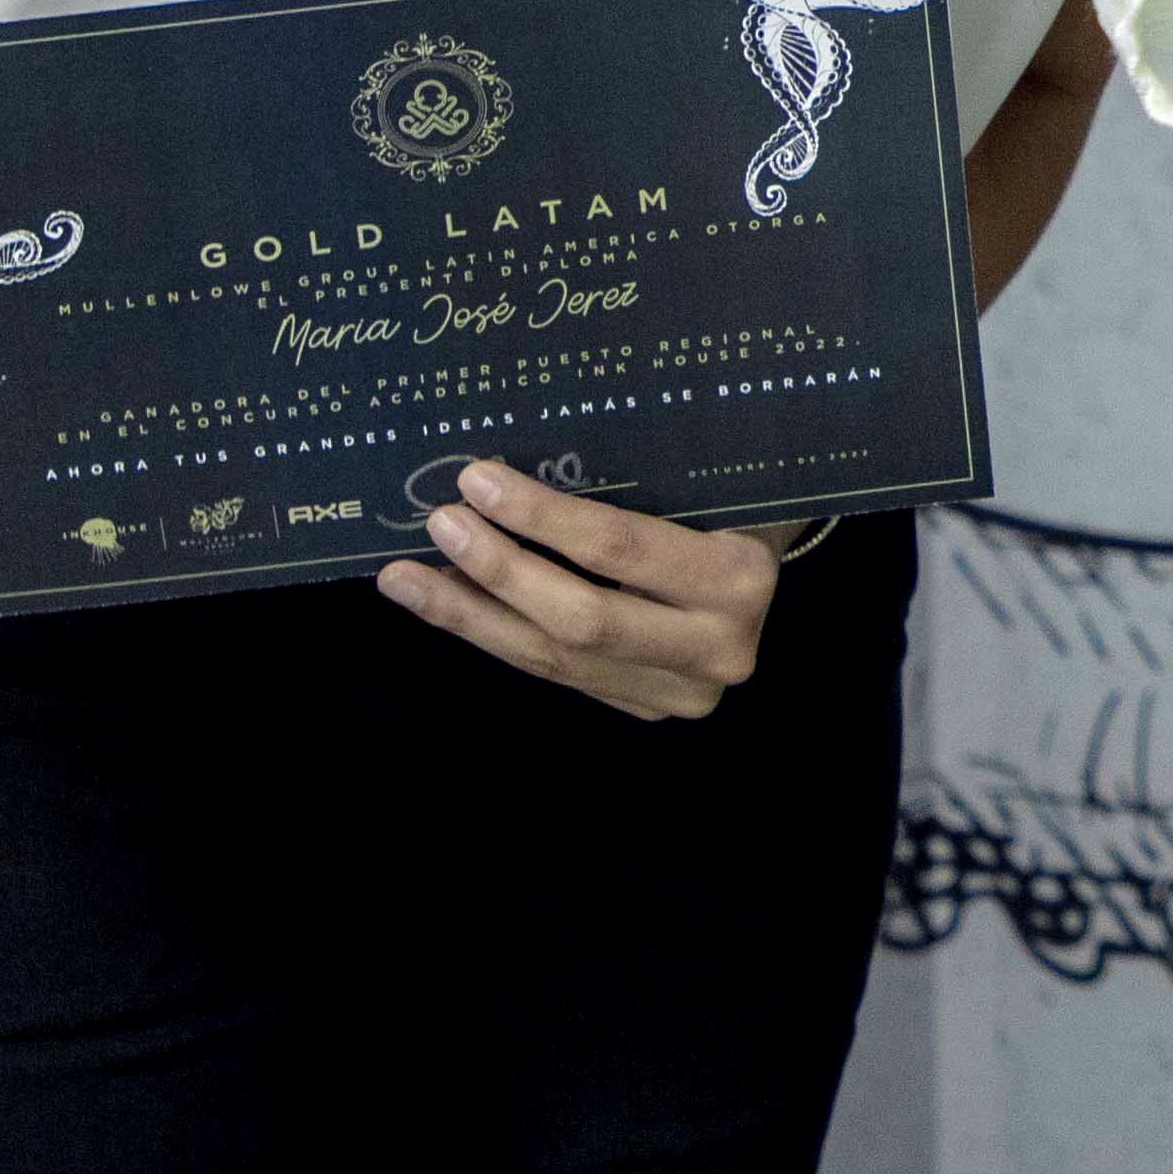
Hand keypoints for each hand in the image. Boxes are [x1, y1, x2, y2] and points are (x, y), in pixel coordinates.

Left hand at [373, 460, 791, 717]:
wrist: (767, 563)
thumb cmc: (724, 498)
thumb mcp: (699, 479)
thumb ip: (632, 480)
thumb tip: (506, 466)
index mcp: (739, 579)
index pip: (621, 549)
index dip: (542, 518)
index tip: (476, 480)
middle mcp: (718, 648)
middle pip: (582, 618)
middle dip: (499, 571)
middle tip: (439, 523)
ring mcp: (681, 691)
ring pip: (555, 659)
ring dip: (470, 616)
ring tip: (405, 577)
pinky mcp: (646, 707)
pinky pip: (555, 672)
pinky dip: (493, 635)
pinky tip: (446, 604)